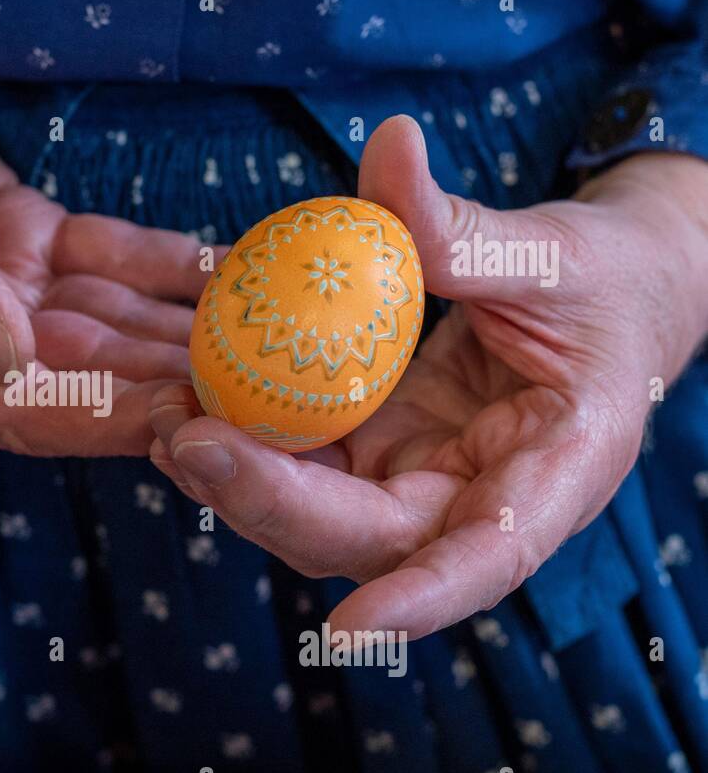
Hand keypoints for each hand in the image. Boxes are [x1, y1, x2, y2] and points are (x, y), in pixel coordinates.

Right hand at [0, 0, 205, 456]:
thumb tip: (18, 355)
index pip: (9, 412)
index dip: (93, 421)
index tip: (173, 421)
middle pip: (70, 380)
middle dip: (153, 385)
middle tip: (245, 388)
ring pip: (94, 324)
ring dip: (168, 333)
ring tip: (259, 339)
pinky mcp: (12, 232)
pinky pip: (95, 259)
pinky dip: (153, 265)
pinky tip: (217, 274)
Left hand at [150, 115, 707, 639]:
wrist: (605, 300)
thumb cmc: (602, 283)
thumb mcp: (550, 252)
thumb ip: (465, 226)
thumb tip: (388, 144)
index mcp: (554, 475)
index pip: (489, 556)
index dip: (422, 598)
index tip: (350, 628)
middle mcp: (475, 501)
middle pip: (363, 539)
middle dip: (268, 504)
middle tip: (185, 440)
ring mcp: (416, 483)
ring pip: (314, 514)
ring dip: (235, 478)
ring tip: (165, 417)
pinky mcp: (373, 456)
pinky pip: (300, 462)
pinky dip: (243, 439)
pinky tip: (185, 397)